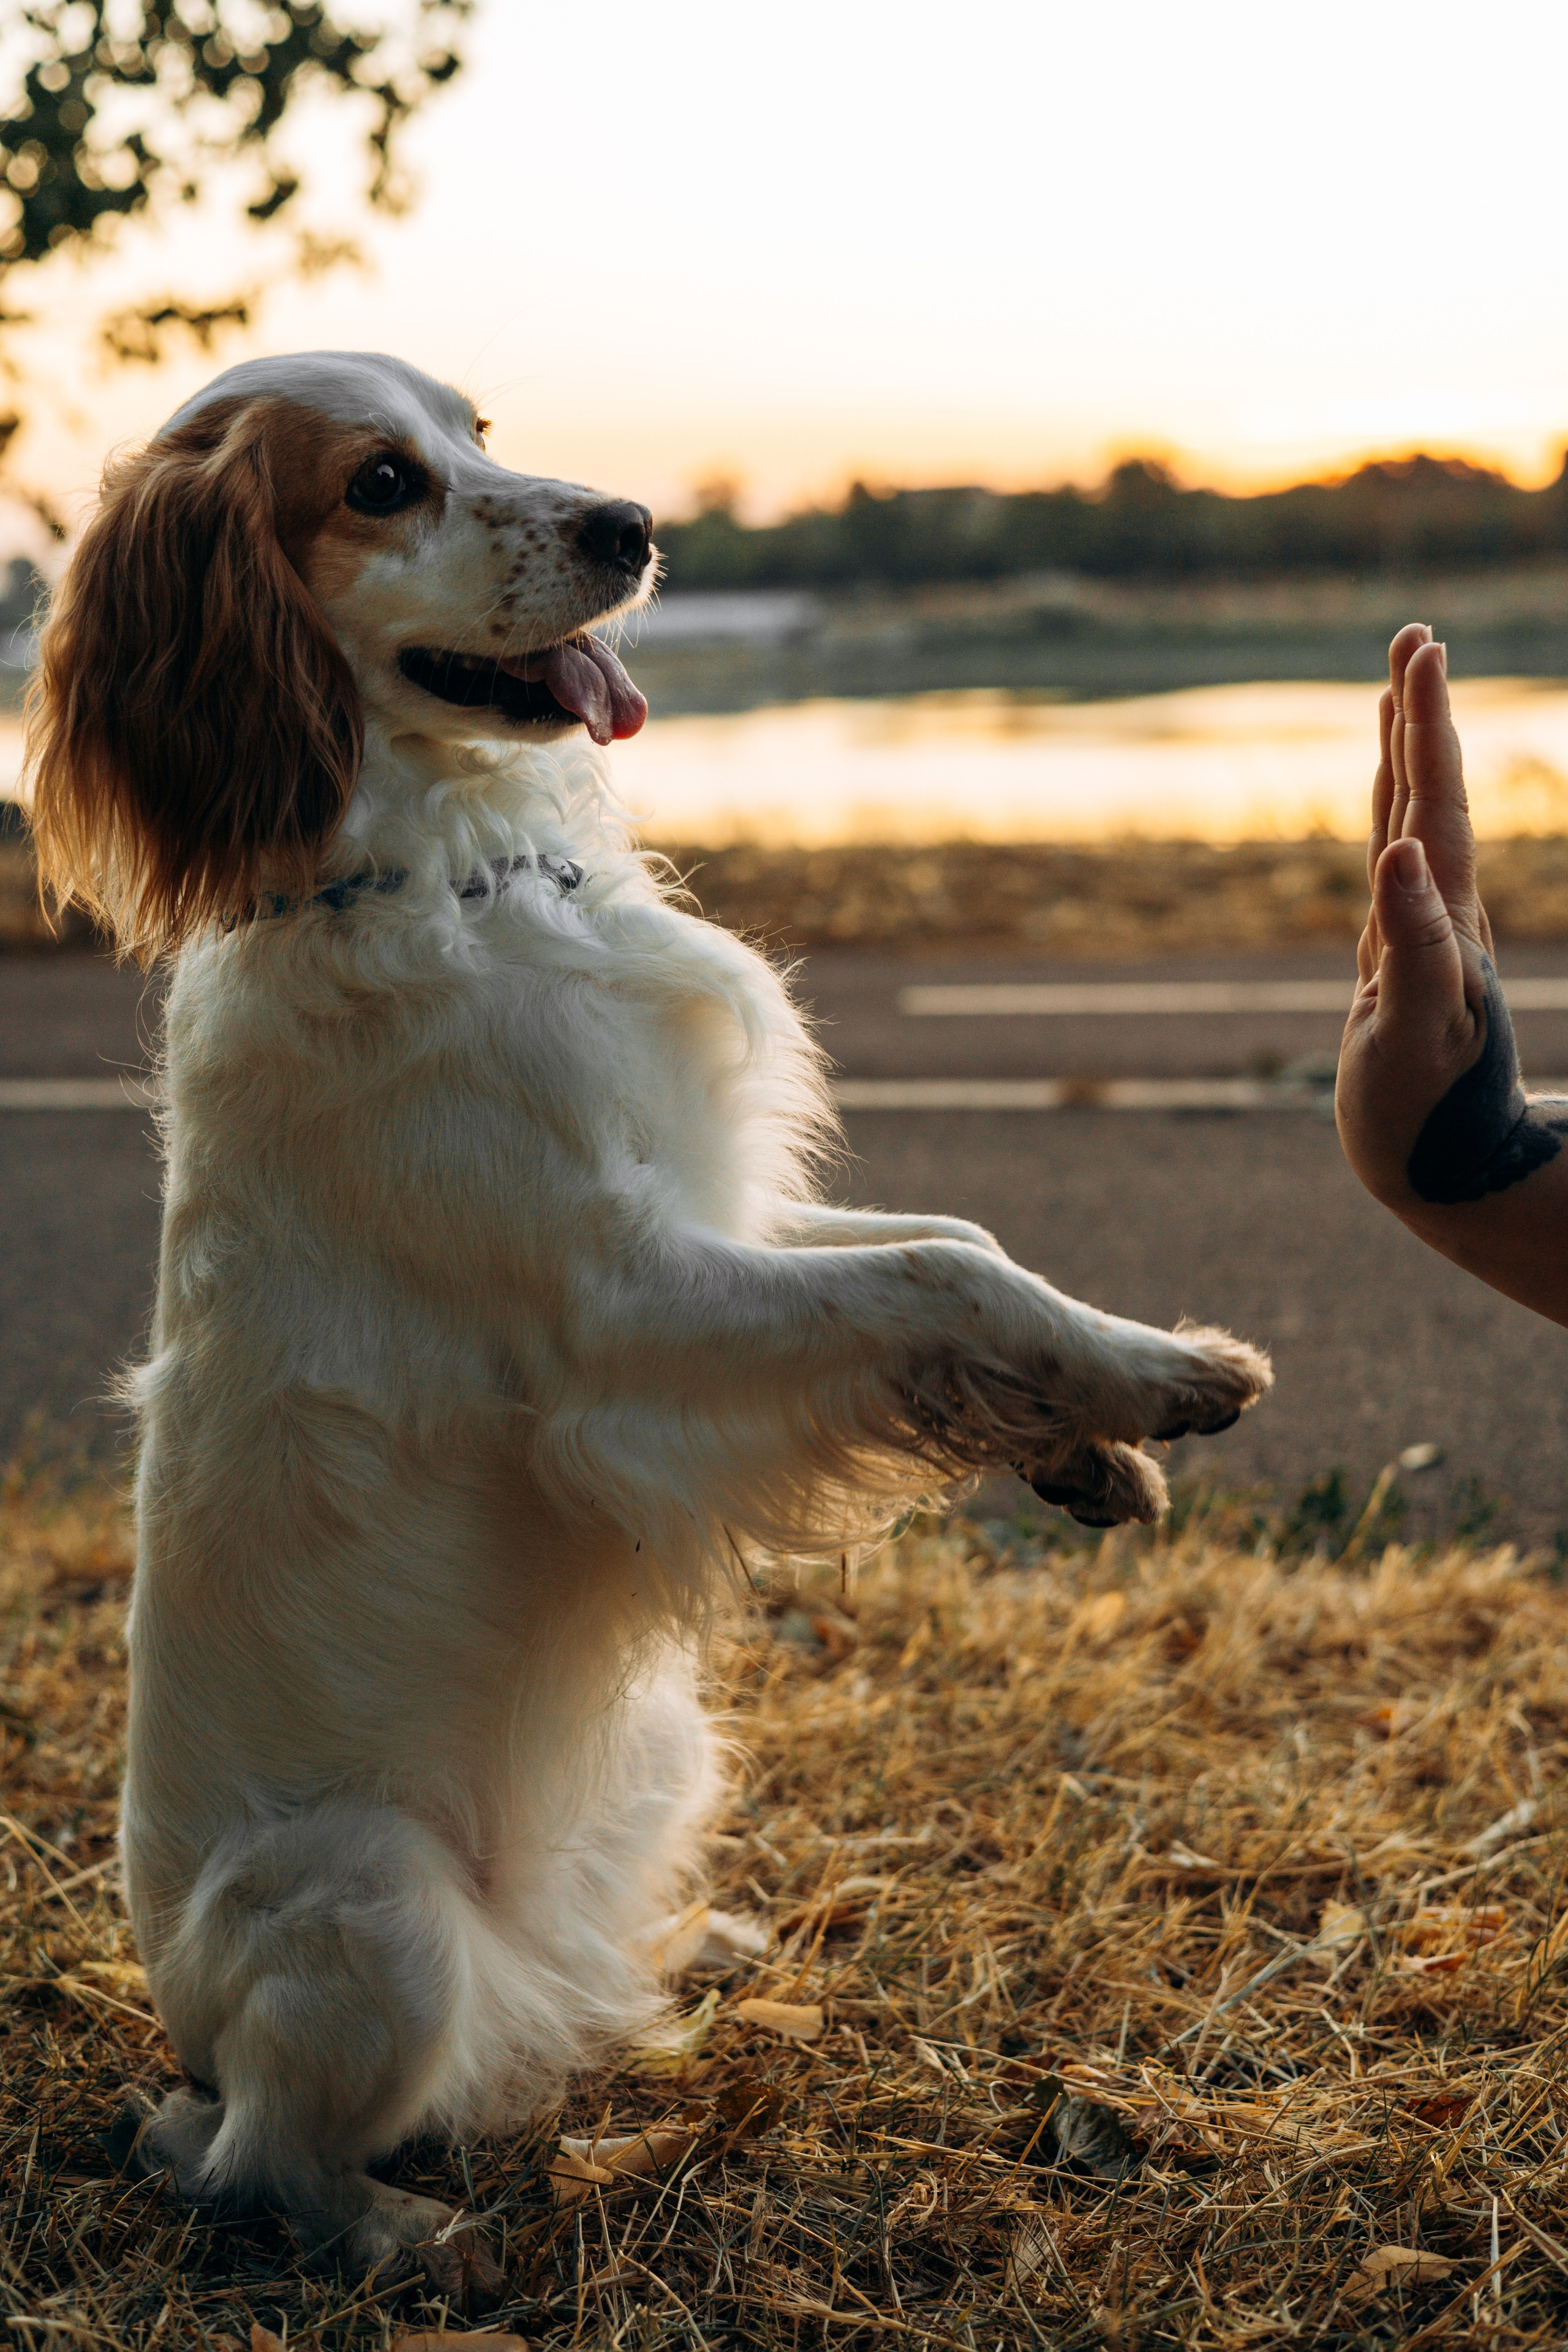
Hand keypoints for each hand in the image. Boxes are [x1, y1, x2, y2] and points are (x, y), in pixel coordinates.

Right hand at [1336, 627, 1494, 1205]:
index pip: (1431, 800)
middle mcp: (1438, 915)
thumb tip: (1397, 855)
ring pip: (1411, 826)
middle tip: (1412, 636)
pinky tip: (1384, 816)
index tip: (1419, 647)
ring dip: (1406, 758)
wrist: (1452, 1175)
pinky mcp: (1400, 967)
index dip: (1425, 723)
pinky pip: (1392, 875)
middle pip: (1425, 794)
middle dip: (1419, 714)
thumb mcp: (1414, 1032)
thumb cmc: (1429, 1114)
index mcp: (1441, 920)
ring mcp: (1421, 938)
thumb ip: (1413, 945)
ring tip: (1397, 697)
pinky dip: (1387, 825)